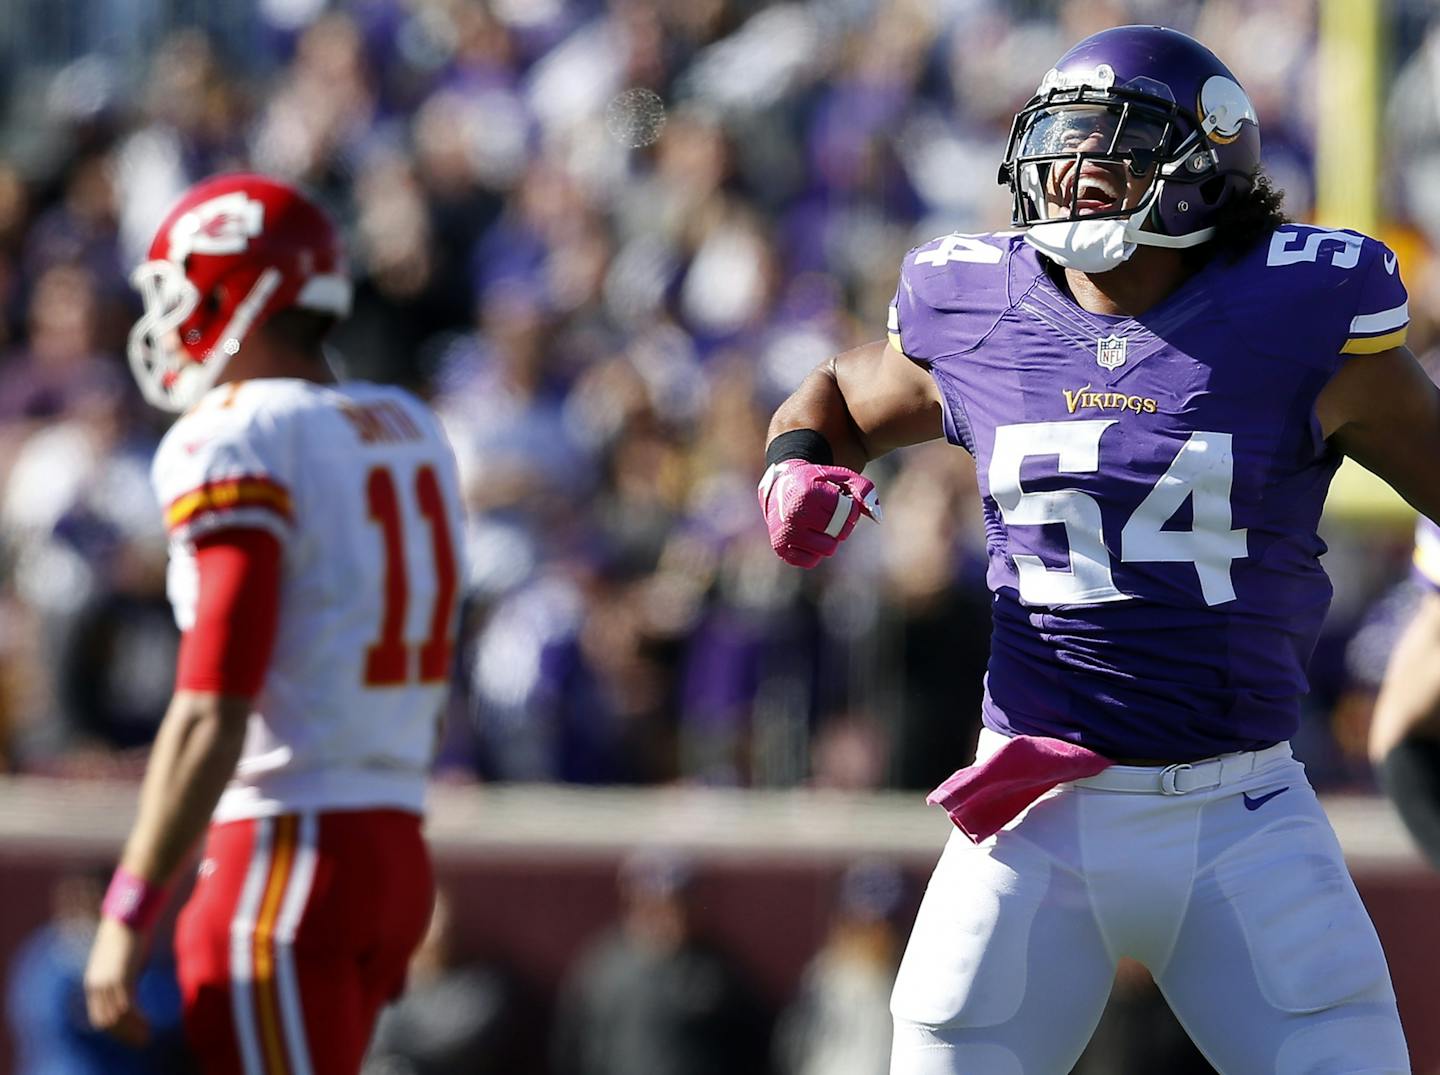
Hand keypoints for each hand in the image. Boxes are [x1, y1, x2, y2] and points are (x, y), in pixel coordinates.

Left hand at [84, 916, 151, 1045]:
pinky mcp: (121, 978)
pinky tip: (149, 1023)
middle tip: (141, 1041)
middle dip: (123, 1035)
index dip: (115, 1030)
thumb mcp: (121, 961)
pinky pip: (127, 1007)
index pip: (98, 1017)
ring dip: (132, 1030)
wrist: (128, 916)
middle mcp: (96, 985)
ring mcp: (107, 982)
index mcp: (93, 982)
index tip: (131, 1035)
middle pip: (105, 1022)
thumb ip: (122, 977)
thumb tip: (131, 990)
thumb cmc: (128, 935)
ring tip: (147, 1036)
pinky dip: (137, 1019)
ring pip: (116, 1018)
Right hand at [758, 459, 880, 567]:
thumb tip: (876, 515)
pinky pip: (810, 561)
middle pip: (839, 533)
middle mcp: (794, 514)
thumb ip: (862, 487)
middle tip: (832, 516)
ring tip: (820, 526)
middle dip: (842, 525)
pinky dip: (814, 551)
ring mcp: (785, 533)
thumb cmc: (814, 482)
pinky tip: (808, 536)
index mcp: (808, 493)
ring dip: (829, 539)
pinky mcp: (780, 548)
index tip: (842, 504)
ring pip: (827, 550)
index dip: (851, 510)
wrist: (778, 486)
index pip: (847, 513)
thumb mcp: (837, 475)